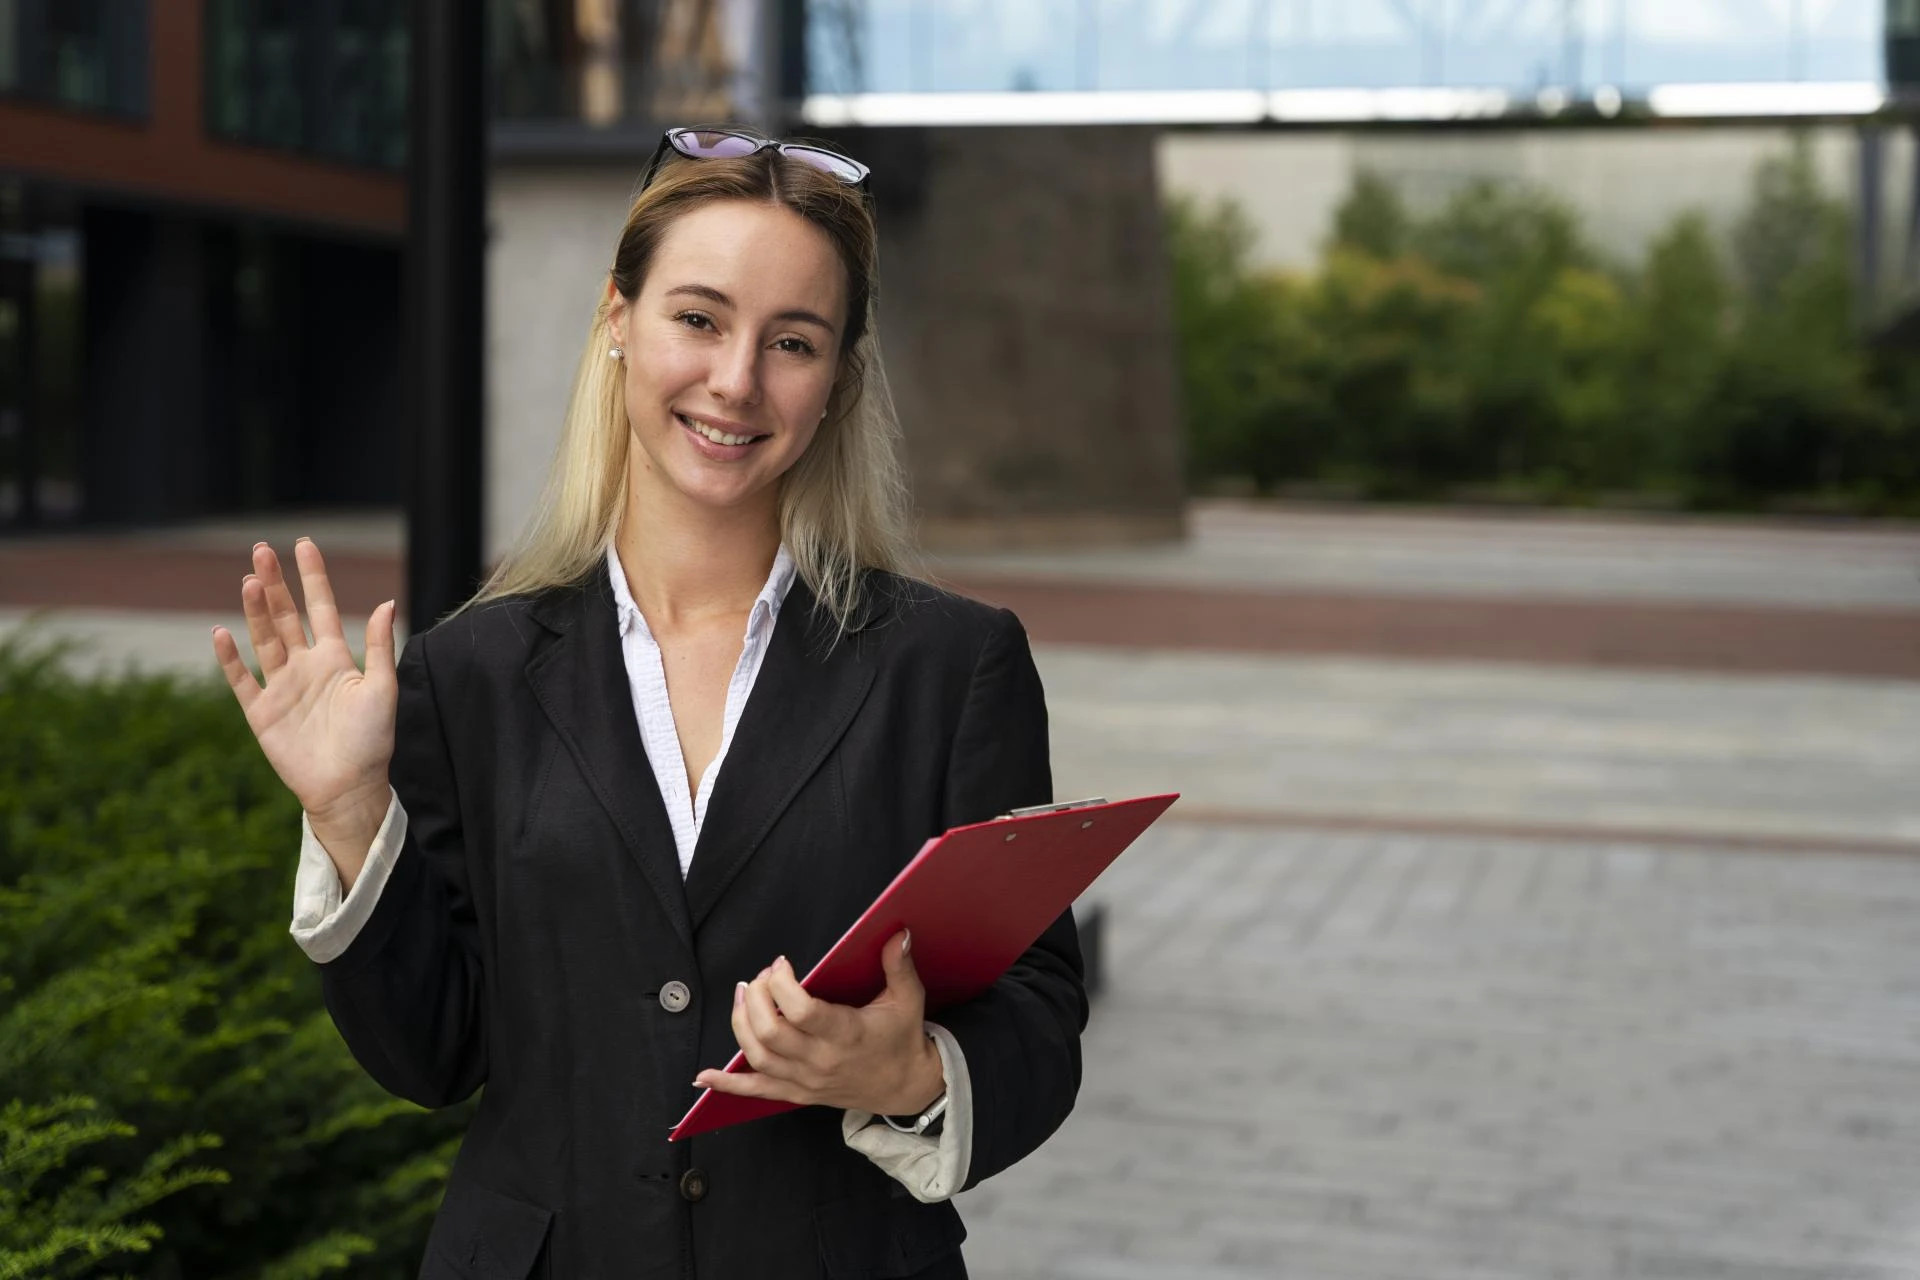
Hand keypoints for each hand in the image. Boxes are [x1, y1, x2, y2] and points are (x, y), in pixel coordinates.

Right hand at [212, 540, 398, 880]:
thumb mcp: (383, 689)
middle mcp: (305, 667)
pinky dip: (231, 658)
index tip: (304, 545)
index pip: (321, 608)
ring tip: (248, 579)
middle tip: (261, 550)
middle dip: (274, 584)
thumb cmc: (373, 741)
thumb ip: (377, 647)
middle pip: (286, 616)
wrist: (349, 788)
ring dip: (255, 610)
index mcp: (336, 659)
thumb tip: (386, 602)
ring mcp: (281, 687)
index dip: (313, 577)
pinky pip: (242, 680)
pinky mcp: (262, 712)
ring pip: (264, 639)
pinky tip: (221, 632)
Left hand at [693, 931, 945, 1116]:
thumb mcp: (908, 999)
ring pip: (758, 1056)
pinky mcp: (797, 1093)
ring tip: (743, 995)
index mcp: (846, 1034)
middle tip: (760, 977)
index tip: (782, 964)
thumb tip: (897, 932)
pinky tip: (704, 1075)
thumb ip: (899, 965)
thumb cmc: (903, 1039)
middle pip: (771, 1032)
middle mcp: (821, 1060)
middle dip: (756, 998)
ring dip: (741, 1024)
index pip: (802, 1012)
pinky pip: (757, 1091)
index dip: (782, 985)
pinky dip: (727, 1084)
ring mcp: (806, 1079)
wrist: (906, 1087)